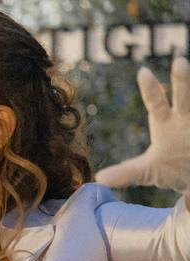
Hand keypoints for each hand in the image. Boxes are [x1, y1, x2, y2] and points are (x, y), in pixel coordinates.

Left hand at [95, 57, 189, 193]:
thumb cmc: (172, 168)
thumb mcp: (149, 171)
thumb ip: (126, 172)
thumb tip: (99, 179)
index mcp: (166, 123)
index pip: (156, 104)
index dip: (150, 90)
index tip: (143, 72)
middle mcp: (186, 117)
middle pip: (185, 97)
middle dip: (184, 81)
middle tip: (180, 62)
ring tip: (186, 65)